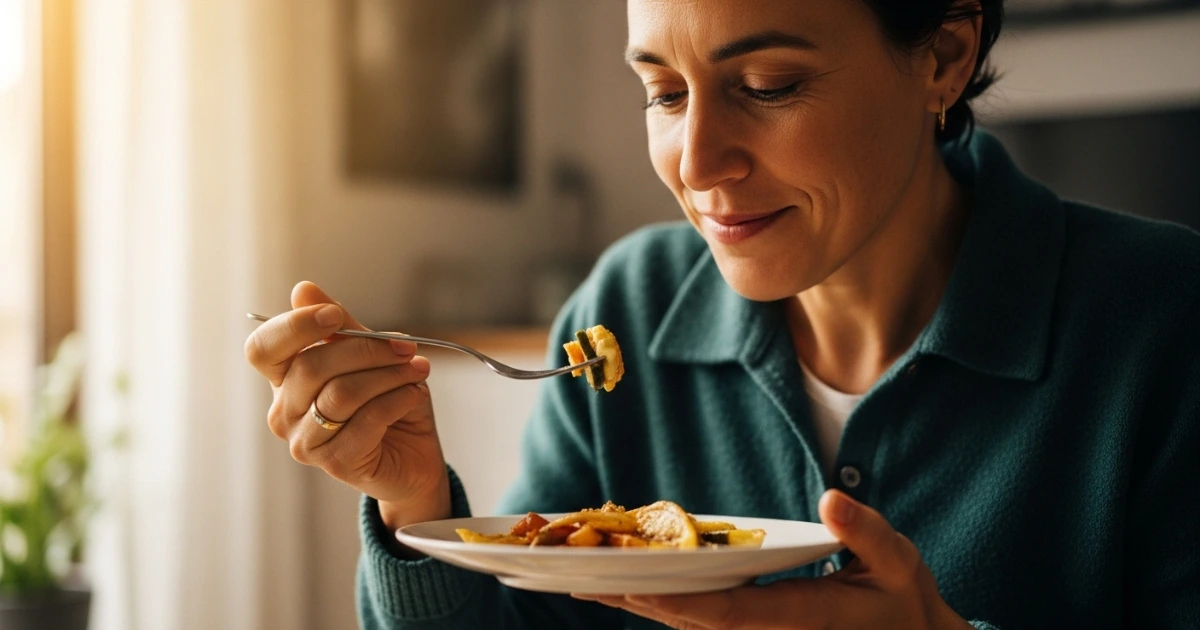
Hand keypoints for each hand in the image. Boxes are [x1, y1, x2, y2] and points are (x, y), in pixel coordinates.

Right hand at [244, 281, 450, 529]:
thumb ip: (340, 328)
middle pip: (311, 366)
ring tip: (417, 370)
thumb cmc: (389, 404)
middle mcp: (285, 412)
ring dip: (389, 375)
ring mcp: (305, 441)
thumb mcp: (370, 358)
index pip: (263, 349)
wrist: (415, 457)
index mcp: (285, 379)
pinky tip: (415, 394)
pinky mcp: (335, 463)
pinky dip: (398, 399)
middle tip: (405, 348)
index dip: (294, 326)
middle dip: (365, 350)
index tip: (335, 315)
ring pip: (341, 393)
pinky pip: (367, 420)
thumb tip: (303, 289)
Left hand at [575, 490, 971, 629]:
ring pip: (692, 627)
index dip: (684, 602)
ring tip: (590, 584)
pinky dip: (665, 606)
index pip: (733, 613)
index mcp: (804, 618)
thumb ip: (865, 533)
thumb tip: (831, 499)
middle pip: (695, 623)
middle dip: (640, 602)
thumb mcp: (897, 561)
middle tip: (585, 582)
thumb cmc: (904, 602)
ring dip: (642, 606)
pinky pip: (704, 623)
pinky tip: (632, 588)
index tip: (640, 587)